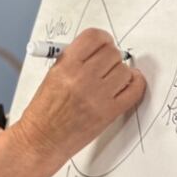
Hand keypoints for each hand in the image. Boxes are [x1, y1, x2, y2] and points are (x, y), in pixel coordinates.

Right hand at [15, 28, 146, 164]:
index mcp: (65, 65)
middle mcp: (82, 78)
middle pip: (112, 53)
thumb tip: (100, 49)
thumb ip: (75, 59)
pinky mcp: (109, 112)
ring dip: (121, 72)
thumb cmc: (44, 110)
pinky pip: (134, 91)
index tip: (104, 43)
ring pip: (125, 70)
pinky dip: (135, 84)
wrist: (42, 139)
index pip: (94, 37)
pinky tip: (128, 83)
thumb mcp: (52, 75)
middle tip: (107, 63)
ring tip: (111, 79)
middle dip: (111, 56)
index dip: (102, 38)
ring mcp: (97, 96)